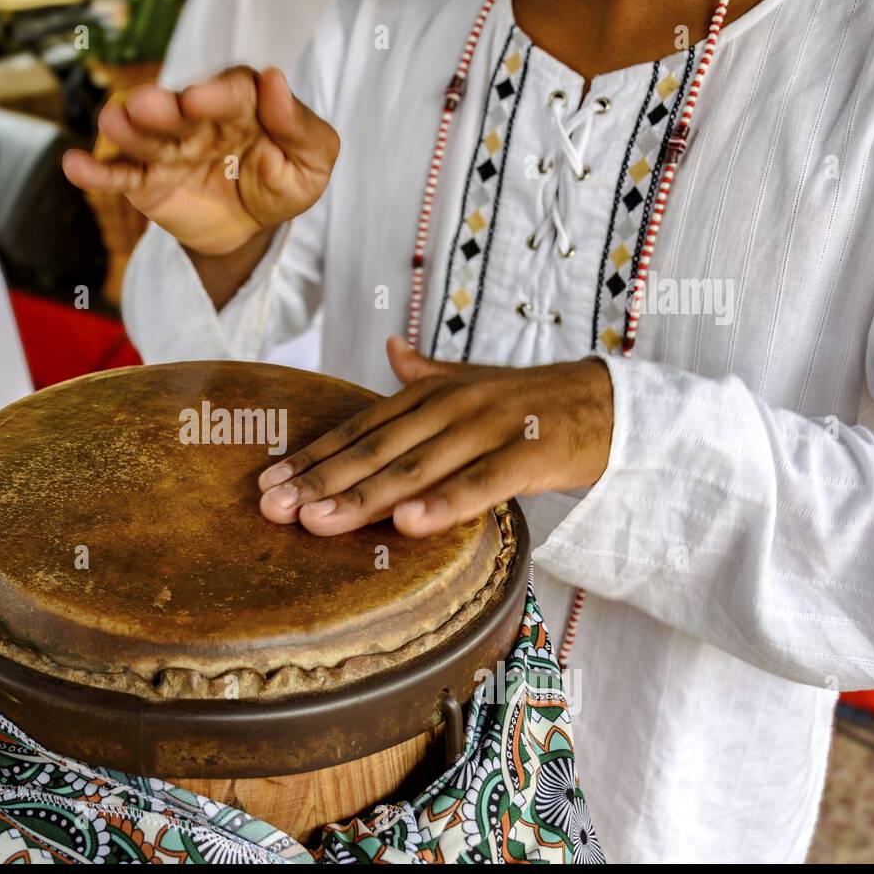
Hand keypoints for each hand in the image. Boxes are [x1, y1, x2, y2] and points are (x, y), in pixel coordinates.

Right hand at [62, 66, 339, 256]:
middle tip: (148, 106)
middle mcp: (198, 119)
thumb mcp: (312, 161)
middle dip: (161, 107)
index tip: (200, 99)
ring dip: (126, 130)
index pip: (229, 94)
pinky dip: (97, 172)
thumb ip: (300, 126)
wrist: (253, 226)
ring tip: (112, 125)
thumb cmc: (285, 180)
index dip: (214, 95)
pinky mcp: (147, 182)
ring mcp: (168, 149)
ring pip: (143, 137)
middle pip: (176, 110)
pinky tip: (74, 166)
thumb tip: (276, 82)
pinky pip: (120, 176)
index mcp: (243, 103)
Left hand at [258, 339, 613, 537]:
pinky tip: (408, 526)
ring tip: (318, 523)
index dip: (311, 459)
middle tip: (272, 509)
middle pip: (374, 451)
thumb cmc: (526, 402)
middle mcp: (449, 407)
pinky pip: (480, 485)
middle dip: (319, 482)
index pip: (357, 430)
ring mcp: (487, 429)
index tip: (266, 485)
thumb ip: (424, 373)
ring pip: (416, 470)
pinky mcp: (527, 455)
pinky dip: (443, 504)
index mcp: (428, 393)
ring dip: (363, 497)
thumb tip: (387, 348)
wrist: (607, 401)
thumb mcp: (470, 382)